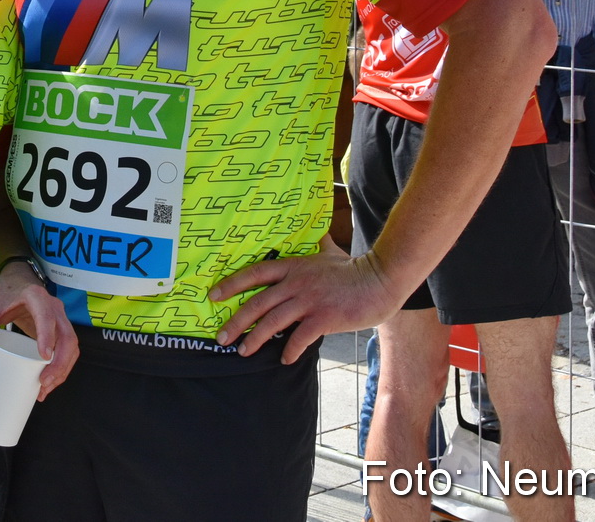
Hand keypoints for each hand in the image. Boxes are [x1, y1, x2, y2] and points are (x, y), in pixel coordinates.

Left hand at [0, 263, 77, 399]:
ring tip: (45, 388)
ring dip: (62, 370)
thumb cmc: (8, 294)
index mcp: (37, 298)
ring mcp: (61, 319)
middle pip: (67, 337)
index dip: (47, 336)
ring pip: (71, 347)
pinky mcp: (61, 331)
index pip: (47, 317)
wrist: (19, 283)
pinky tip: (49, 382)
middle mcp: (55, 308)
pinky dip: (62, 368)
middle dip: (59, 363)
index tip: (43, 357)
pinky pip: (68, 350)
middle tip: (44, 382)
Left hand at [209, 237, 400, 362]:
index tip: (214, 296)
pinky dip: (289, 350)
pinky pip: (299, 338)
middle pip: (257, 302)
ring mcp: (309, 300)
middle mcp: (296, 282)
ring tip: (244, 351)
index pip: (255, 273)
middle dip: (236, 322)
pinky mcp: (324, 317)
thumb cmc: (354, 269)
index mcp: (293, 266)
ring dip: (255, 339)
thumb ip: (317, 245)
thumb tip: (316, 233)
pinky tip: (284, 359)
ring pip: (273, 322)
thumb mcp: (329, 252)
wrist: (380, 280)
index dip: (232, 285)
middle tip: (221, 337)